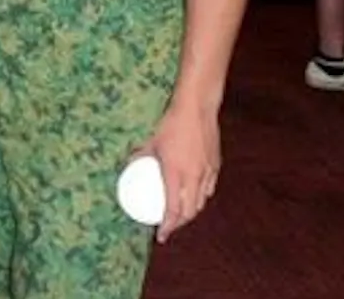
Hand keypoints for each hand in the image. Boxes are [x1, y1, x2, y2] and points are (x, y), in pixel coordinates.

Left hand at [139, 103, 220, 244]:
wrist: (197, 107)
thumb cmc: (172, 122)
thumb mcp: (151, 140)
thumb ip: (139, 155)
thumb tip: (128, 164)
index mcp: (176, 174)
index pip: (174, 210)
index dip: (168, 226)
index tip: (161, 235)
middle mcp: (194, 177)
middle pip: (189, 212)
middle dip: (179, 224)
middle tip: (168, 226)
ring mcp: (207, 172)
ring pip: (201, 202)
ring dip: (191, 212)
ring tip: (180, 215)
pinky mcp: (215, 165)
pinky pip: (209, 189)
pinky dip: (201, 198)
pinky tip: (195, 197)